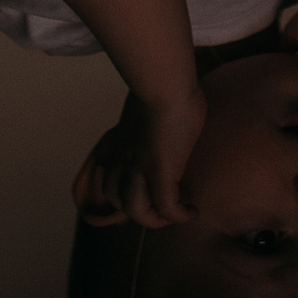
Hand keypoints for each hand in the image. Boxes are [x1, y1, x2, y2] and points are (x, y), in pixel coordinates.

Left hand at [74, 87, 206, 228]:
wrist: (164, 83)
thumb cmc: (162, 79)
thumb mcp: (149, 91)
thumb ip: (150, 100)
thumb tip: (164, 94)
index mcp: (120, 137)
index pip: (105, 165)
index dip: (118, 177)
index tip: (138, 177)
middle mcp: (124, 157)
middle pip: (113, 195)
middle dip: (133, 205)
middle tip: (158, 202)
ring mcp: (140, 168)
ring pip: (135, 210)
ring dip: (154, 218)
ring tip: (176, 213)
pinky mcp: (160, 174)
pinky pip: (167, 208)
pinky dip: (179, 215)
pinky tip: (193, 211)